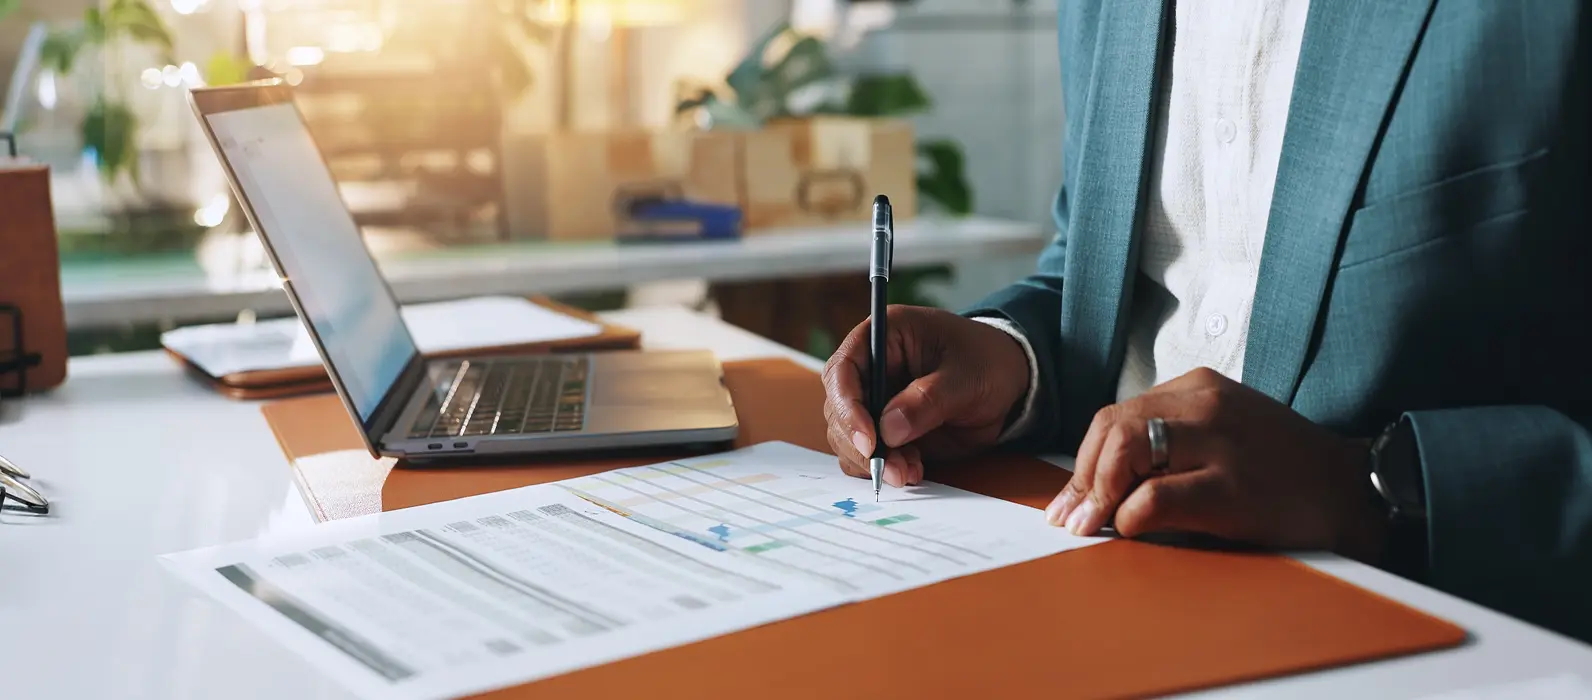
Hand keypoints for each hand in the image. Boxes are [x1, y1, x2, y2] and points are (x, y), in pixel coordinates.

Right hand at [822, 306, 1029, 488]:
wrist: (1010, 381)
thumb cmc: (987, 362)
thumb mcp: (966, 377)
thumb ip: (928, 400)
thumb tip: (888, 430)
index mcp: (882, 337)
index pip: (843, 370)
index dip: (847, 406)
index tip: (869, 440)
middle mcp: (870, 368)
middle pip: (838, 408)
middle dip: (860, 443)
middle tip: (889, 469)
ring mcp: (876, 400)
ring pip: (848, 437)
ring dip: (872, 461)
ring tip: (907, 472)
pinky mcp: (886, 429)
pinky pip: (869, 454)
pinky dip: (884, 468)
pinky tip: (911, 472)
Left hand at [1045, 368, 1386, 561]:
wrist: (1350, 489)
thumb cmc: (1279, 468)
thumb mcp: (1222, 432)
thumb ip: (1168, 441)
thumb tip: (1101, 482)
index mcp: (1198, 387)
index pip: (1116, 416)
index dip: (1085, 461)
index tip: (1072, 499)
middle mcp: (1206, 405)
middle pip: (1111, 429)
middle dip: (1082, 478)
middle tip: (1072, 519)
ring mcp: (1220, 444)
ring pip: (1125, 450)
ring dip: (1098, 494)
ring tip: (1093, 526)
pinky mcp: (1231, 488)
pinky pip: (1156, 497)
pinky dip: (1130, 516)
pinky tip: (1132, 530)